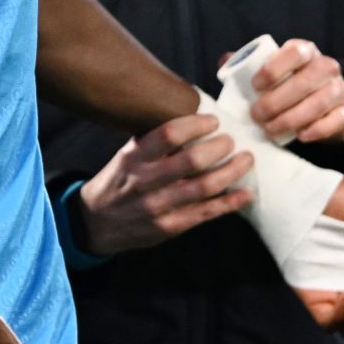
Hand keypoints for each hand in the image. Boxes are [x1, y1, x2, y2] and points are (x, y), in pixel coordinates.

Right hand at [77, 114, 254, 255]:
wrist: (97, 223)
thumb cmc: (120, 180)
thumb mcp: (128, 155)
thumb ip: (155, 141)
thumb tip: (193, 116)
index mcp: (134, 157)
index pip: (168, 134)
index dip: (196, 124)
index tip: (213, 120)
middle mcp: (145, 181)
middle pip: (191, 161)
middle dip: (220, 147)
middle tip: (232, 140)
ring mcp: (157, 207)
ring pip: (203, 187)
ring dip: (231, 172)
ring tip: (246, 160)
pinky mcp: (169, 227)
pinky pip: (205, 213)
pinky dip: (230, 203)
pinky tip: (245, 193)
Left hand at [248, 38, 343, 144]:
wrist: (323, 105)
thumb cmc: (287, 84)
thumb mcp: (271, 70)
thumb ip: (248, 64)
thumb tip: (225, 60)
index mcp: (305, 51)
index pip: (295, 52)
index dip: (274, 69)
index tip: (255, 86)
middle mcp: (326, 66)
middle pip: (304, 81)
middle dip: (276, 101)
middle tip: (256, 115)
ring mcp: (339, 89)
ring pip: (318, 103)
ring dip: (291, 119)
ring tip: (270, 129)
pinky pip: (335, 121)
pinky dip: (316, 130)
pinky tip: (299, 136)